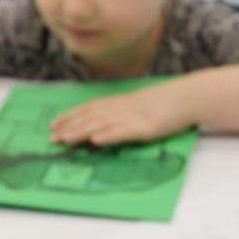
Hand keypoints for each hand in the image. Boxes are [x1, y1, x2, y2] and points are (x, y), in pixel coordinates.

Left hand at [50, 84, 192, 146]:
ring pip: (100, 125)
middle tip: (51, 138)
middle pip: (89, 118)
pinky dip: (108, 136)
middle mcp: (120, 109)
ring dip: (80, 133)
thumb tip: (106, 122)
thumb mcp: (138, 104)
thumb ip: (121, 111)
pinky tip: (96, 141)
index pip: (88, 109)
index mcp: (118, 102)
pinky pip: (122, 133)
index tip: (53, 124)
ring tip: (65, 140)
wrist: (186, 97)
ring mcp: (131, 118)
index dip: (69, 116)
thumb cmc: (165, 102)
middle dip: (68, 128)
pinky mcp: (143, 128)